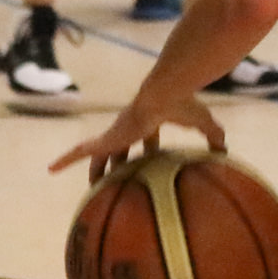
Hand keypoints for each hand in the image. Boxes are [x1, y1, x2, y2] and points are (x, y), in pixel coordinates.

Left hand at [51, 83, 226, 179]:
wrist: (168, 92)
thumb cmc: (184, 104)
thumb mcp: (204, 123)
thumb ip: (214, 137)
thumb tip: (225, 153)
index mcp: (150, 123)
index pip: (146, 139)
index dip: (147, 150)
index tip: (147, 159)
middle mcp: (130, 127)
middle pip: (120, 149)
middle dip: (118, 163)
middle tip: (115, 177)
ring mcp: (117, 132)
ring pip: (100, 153)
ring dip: (95, 168)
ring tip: (91, 186)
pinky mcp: (109, 137)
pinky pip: (83, 151)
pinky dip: (67, 159)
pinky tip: (51, 168)